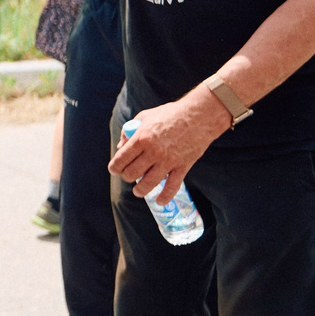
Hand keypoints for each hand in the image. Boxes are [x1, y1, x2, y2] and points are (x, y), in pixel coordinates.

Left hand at [108, 91, 227, 202]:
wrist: (199, 116)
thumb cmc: (171, 114)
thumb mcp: (145, 116)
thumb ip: (130, 131)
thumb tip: (121, 146)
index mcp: (141, 138)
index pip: (121, 160)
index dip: (114, 168)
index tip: (115, 170)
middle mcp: (153, 152)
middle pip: (132, 173)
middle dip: (127, 177)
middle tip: (129, 176)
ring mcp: (168, 161)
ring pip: (148, 184)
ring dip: (140, 190)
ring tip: (138, 191)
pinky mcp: (182, 167)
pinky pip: (172, 187)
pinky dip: (165, 197)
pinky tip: (160, 201)